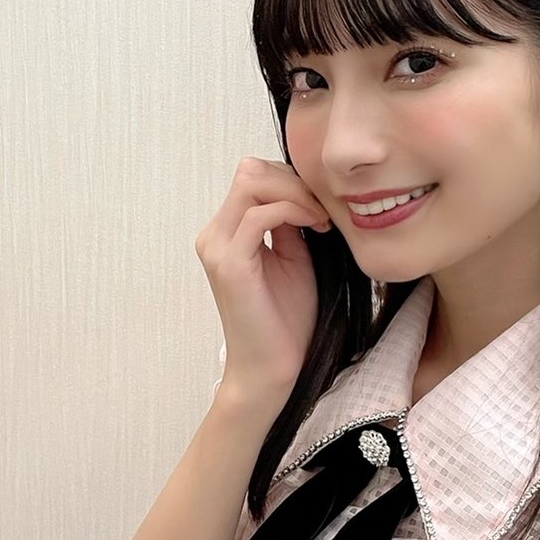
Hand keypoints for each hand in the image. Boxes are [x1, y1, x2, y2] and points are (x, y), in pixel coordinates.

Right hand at [195, 157, 332, 405]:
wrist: (273, 368)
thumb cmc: (286, 321)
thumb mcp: (294, 259)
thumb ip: (290, 225)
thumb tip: (304, 194)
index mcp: (227, 233)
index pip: (252, 176)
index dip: (291, 181)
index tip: (322, 206)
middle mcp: (214, 235)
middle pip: (249, 171)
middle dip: (294, 181)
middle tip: (325, 208)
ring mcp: (217, 248)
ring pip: (251, 183)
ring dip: (295, 193)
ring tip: (321, 219)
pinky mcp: (229, 264)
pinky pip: (258, 215)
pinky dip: (292, 210)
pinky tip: (315, 227)